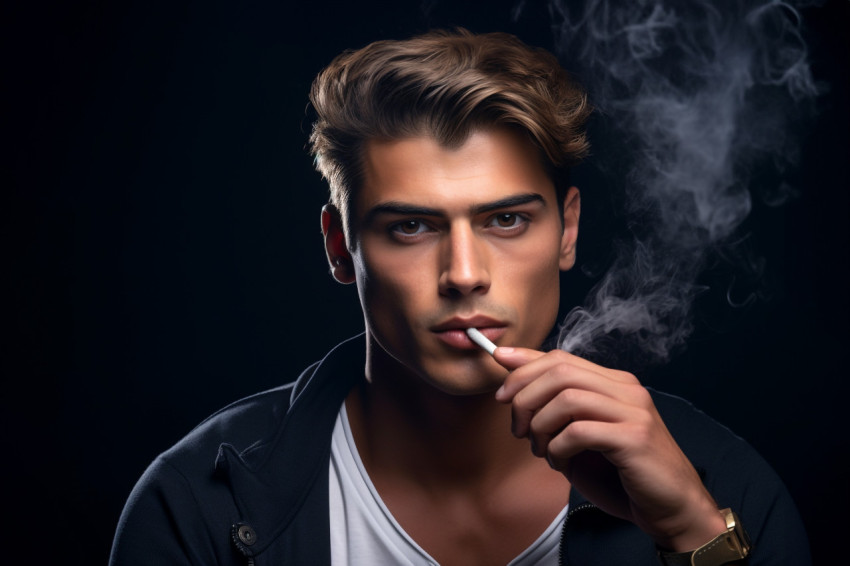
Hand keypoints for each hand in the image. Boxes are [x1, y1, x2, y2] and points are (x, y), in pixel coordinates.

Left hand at [493, 346, 727, 550]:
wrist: (672, 508)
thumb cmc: (623, 475)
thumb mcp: (581, 436)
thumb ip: (555, 410)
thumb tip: (513, 386)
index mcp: (614, 383)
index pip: (561, 357)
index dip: (524, 363)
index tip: (498, 374)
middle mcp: (626, 389)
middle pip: (559, 370)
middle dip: (524, 396)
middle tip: (516, 427)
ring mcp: (633, 411)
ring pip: (566, 397)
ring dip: (540, 425)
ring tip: (540, 450)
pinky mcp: (635, 438)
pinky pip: (578, 431)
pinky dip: (558, 448)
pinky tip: (561, 463)